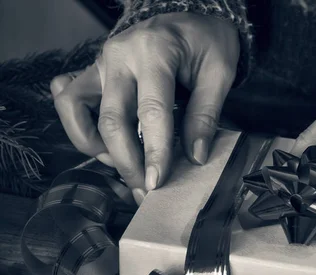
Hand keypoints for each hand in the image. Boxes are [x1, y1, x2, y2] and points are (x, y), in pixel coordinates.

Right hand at [51, 13, 239, 203]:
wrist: (189, 17)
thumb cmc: (206, 42)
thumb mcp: (219, 73)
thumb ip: (206, 114)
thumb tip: (195, 157)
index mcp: (155, 52)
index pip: (151, 112)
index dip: (154, 152)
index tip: (157, 182)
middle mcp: (120, 56)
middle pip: (111, 119)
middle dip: (126, 162)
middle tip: (145, 189)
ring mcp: (101, 62)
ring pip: (76, 109)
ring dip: (95, 146)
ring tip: (124, 165)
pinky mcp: (93, 71)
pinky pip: (70, 100)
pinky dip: (80, 126)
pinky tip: (102, 143)